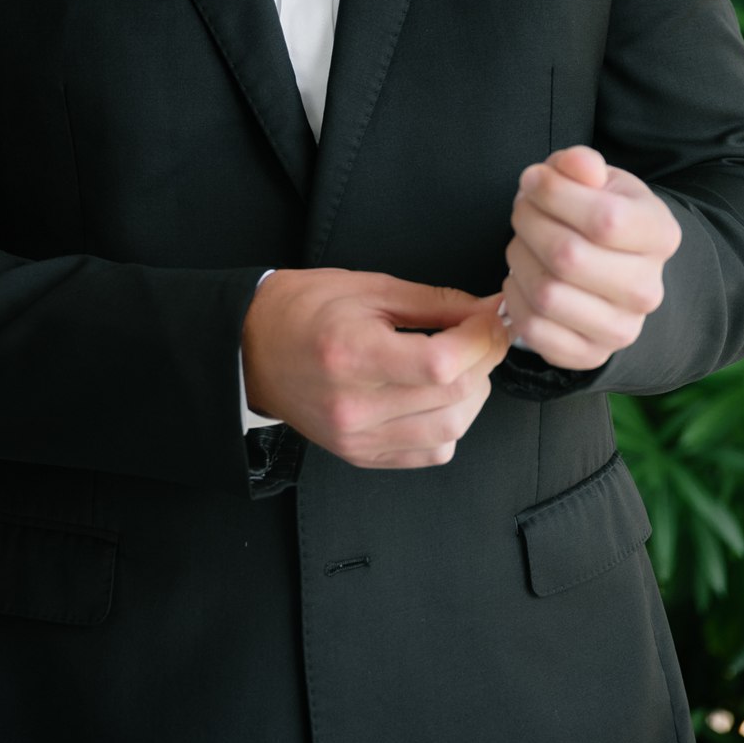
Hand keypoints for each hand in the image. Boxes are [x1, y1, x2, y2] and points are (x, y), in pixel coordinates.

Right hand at [241, 268, 510, 468]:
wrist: (252, 349)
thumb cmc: (303, 309)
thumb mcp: (369, 288)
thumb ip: (434, 303)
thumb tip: (485, 310)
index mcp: (352, 353)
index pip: (441, 362)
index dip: (480, 339)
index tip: (490, 317)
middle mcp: (354, 404)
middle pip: (452, 398)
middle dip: (484, 362)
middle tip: (483, 334)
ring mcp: (358, 437)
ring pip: (449, 431)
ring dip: (473, 395)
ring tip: (464, 364)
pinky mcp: (361, 455)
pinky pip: (430, 453)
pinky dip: (450, 425)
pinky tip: (439, 396)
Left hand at [499, 145, 680, 370]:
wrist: (611, 265)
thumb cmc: (597, 212)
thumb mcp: (594, 178)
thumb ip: (581, 164)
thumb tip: (579, 166)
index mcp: (660, 236)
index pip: (604, 219)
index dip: (553, 194)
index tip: (534, 180)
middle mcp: (648, 290)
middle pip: (568, 256)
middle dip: (528, 223)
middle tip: (523, 210)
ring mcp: (622, 329)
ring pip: (546, 293)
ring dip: (518, 259)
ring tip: (524, 243)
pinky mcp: (589, 355)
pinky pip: (534, 329)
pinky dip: (515, 298)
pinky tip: (524, 277)